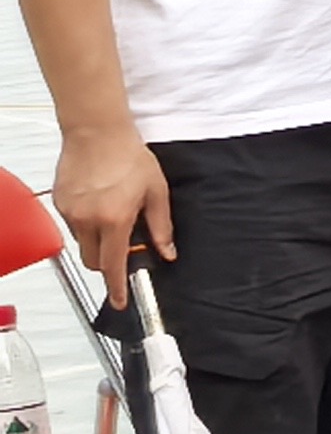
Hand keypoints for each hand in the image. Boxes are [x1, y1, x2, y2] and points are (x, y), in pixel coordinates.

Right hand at [52, 124, 167, 287]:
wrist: (97, 133)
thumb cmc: (128, 156)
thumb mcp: (157, 192)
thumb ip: (161, 226)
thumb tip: (167, 251)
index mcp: (114, 220)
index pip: (113, 265)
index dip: (117, 287)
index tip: (121, 301)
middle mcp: (88, 220)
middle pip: (93, 260)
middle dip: (108, 262)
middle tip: (124, 245)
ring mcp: (70, 212)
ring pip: (83, 242)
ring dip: (98, 239)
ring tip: (113, 213)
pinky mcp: (59, 202)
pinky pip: (73, 225)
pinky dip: (86, 222)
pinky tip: (99, 202)